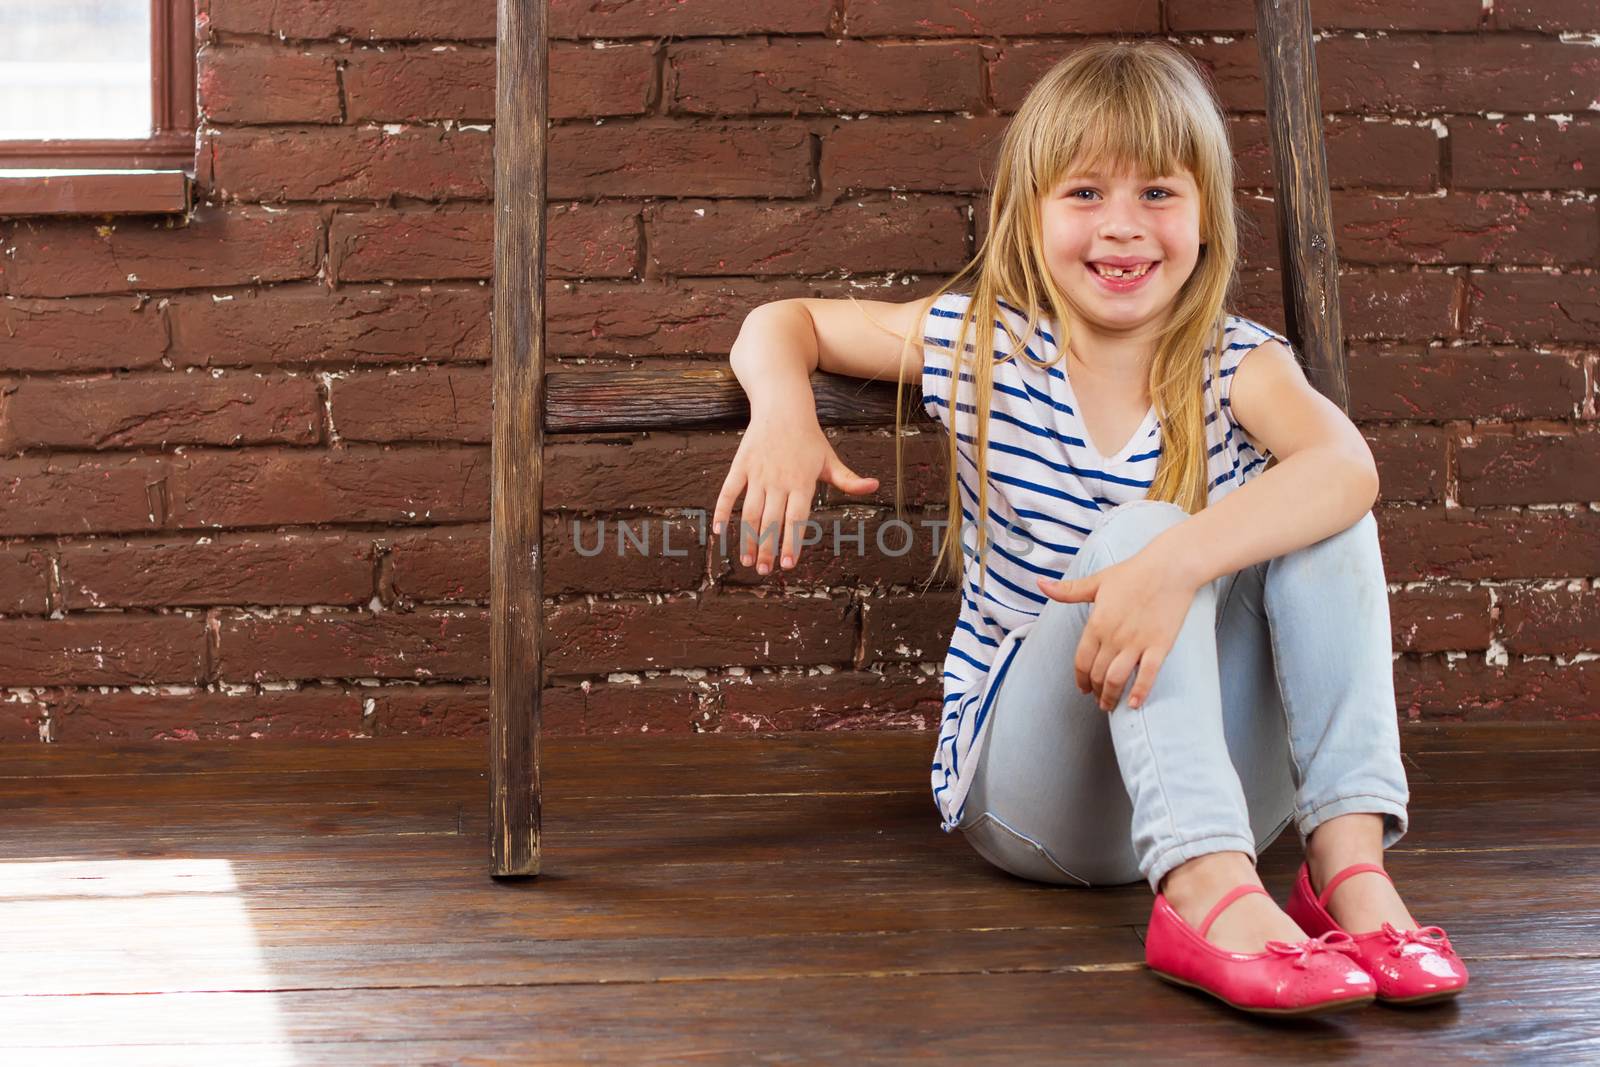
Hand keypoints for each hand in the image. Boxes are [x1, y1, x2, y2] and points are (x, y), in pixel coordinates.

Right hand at [711, 407, 878, 573]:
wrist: (783, 407)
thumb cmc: (809, 438)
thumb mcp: (830, 459)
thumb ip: (849, 480)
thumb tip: (875, 486)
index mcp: (802, 482)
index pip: (796, 519)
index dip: (791, 543)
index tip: (787, 565)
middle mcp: (779, 480)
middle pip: (771, 521)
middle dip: (767, 549)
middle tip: (763, 571)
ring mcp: (758, 474)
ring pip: (750, 512)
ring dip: (747, 538)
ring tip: (747, 561)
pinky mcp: (741, 466)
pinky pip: (729, 492)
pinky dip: (722, 512)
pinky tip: (719, 532)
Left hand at [1036, 546, 1202, 711]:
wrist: (1170, 568)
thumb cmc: (1134, 573)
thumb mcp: (1097, 581)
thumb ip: (1068, 590)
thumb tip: (1041, 584)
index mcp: (1096, 623)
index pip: (1082, 661)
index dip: (1080, 678)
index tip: (1083, 688)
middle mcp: (1113, 637)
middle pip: (1098, 674)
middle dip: (1095, 690)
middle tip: (1098, 699)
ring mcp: (1137, 643)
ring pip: (1117, 679)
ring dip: (1111, 696)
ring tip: (1109, 705)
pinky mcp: (1159, 645)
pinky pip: (1147, 675)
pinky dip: (1139, 692)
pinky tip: (1134, 703)